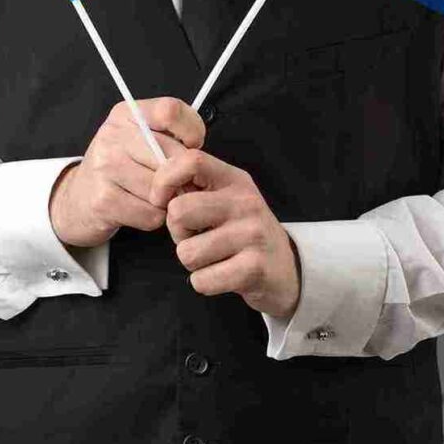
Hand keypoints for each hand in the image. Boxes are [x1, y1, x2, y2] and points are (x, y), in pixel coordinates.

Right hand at [48, 97, 205, 247]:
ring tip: (154, 197)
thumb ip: (171, 137)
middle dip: (181, 176)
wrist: (77, 199)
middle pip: (172, 156)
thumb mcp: (140, 139)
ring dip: (167, 201)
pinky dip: (154, 218)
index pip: (170, 111)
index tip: (190, 146)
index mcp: (127, 114)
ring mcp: (106, 167)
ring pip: (163, 189)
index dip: (190, 131)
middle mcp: (113, 136)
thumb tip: (198, 159)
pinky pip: (152, 214)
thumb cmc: (121, 168)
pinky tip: (141, 210)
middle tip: (175, 183)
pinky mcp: (104, 200)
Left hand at [147, 148, 300, 319]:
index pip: (191, 161)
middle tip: (196, 237)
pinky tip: (223, 275)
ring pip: (187, 252)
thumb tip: (157, 190)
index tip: (161, 200)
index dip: (164, 180)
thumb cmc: (244, 233)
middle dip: (177, 232)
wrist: (286, 268)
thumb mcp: (227, 200)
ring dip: (192, 262)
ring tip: (214, 257)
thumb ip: (195, 190)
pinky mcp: (253, 268)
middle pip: (179, 211)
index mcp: (234, 180)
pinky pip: (201, 280)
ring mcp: (252, 235)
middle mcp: (245, 203)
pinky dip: (204, 282)